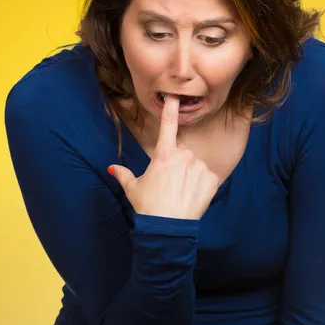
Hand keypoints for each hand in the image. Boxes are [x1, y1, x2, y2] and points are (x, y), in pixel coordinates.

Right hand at [108, 95, 218, 219]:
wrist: (168, 228)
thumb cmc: (149, 207)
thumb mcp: (133, 189)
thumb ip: (123, 175)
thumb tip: (111, 168)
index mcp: (164, 154)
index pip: (168, 125)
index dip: (171, 108)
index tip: (175, 95)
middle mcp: (184, 156)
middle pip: (182, 154)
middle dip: (178, 165)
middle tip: (169, 185)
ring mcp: (200, 167)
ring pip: (195, 166)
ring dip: (190, 175)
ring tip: (181, 193)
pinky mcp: (212, 179)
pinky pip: (208, 177)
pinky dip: (202, 185)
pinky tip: (193, 196)